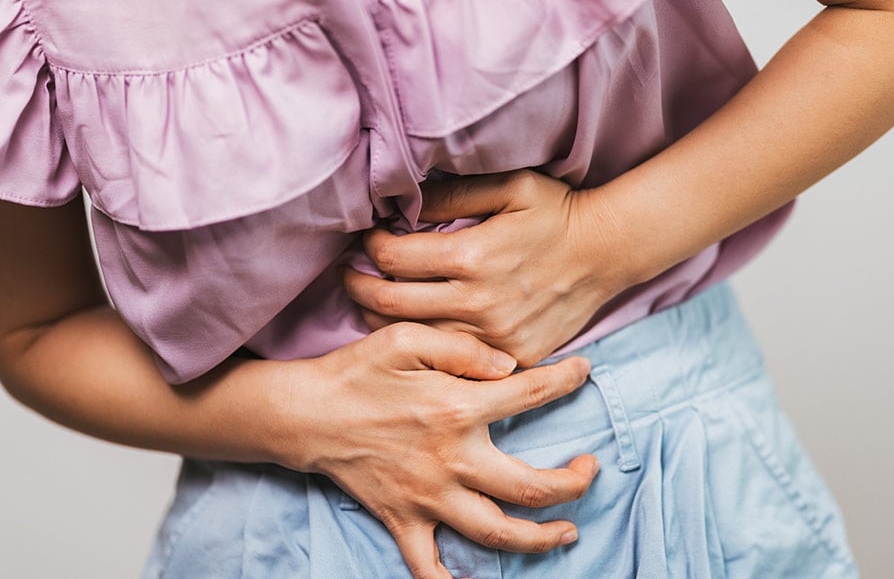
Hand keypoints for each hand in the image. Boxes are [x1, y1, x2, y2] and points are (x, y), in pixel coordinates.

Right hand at [281, 322, 599, 578]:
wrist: (303, 414)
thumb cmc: (356, 371)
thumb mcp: (407, 338)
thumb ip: (464, 347)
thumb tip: (512, 364)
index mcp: (457, 408)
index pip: (531, 395)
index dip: (567, 382)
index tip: (584, 373)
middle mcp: (450, 460)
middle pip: (530, 488)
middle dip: (572, 484)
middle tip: (590, 470)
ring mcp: (427, 498)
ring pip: (496, 533)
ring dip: (539, 539)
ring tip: (567, 532)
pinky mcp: (402, 520)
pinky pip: (428, 567)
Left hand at [342, 170, 632, 366]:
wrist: (608, 252)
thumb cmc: (557, 213)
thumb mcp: (511, 186)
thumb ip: (454, 194)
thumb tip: (403, 202)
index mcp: (472, 256)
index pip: (393, 258)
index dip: (370, 247)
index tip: (369, 239)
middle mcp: (478, 302)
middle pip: (390, 304)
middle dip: (358, 286)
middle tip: (350, 274)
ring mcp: (494, 336)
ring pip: (416, 339)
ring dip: (384, 320)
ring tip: (373, 303)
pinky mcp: (512, 356)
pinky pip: (456, 360)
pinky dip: (430, 347)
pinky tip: (418, 332)